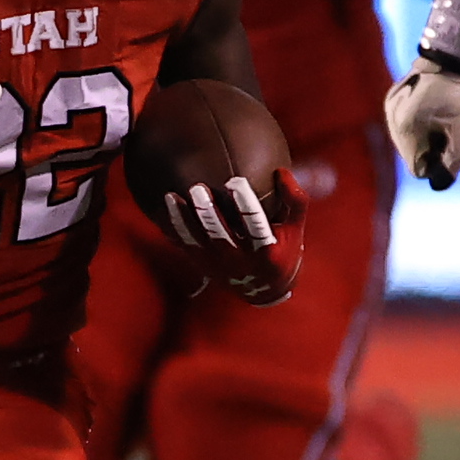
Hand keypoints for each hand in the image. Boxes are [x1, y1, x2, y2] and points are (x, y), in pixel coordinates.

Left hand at [162, 167, 307, 305]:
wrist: (264, 288)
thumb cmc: (282, 248)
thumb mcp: (296, 228)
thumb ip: (295, 200)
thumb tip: (281, 171)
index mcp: (266, 252)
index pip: (255, 226)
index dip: (245, 204)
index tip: (235, 181)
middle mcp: (240, 262)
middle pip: (220, 236)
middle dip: (207, 213)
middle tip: (197, 188)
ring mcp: (218, 265)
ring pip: (196, 242)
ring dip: (183, 219)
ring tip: (172, 196)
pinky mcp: (202, 264)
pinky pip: (183, 246)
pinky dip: (172, 228)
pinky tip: (163, 208)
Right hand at [383, 61, 459, 189]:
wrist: (452, 54)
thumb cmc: (459, 92)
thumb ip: (452, 159)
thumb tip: (441, 183)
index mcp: (407, 128)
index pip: (417, 168)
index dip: (440, 169)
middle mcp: (393, 120)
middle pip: (413, 154)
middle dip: (437, 152)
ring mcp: (391, 108)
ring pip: (410, 139)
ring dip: (431, 139)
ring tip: (453, 126)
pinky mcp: (393, 99)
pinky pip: (406, 123)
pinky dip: (424, 125)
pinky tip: (440, 116)